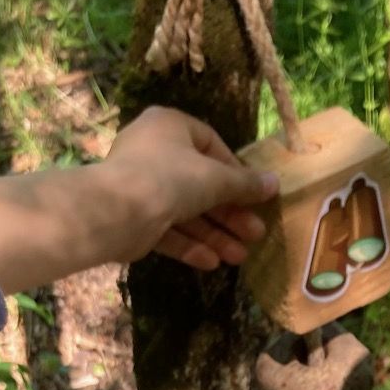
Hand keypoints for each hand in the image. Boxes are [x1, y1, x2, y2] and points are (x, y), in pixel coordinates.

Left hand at [99, 106, 279, 270]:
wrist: (114, 211)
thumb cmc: (169, 178)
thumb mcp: (215, 178)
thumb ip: (245, 184)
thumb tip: (274, 183)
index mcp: (170, 127)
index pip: (211, 145)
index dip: (235, 172)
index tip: (254, 195)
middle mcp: (154, 152)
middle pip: (201, 185)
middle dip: (229, 214)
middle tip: (256, 234)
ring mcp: (142, 187)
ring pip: (186, 211)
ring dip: (214, 235)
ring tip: (239, 257)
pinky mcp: (135, 218)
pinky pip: (167, 229)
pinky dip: (189, 245)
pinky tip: (211, 263)